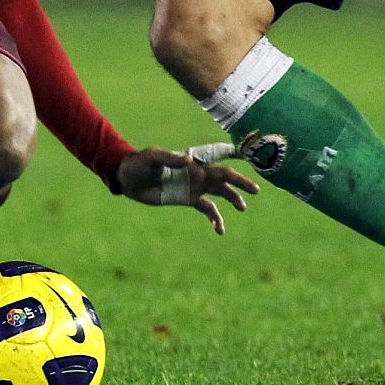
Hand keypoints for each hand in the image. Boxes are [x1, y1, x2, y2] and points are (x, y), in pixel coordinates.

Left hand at [116, 143, 259, 234]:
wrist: (128, 179)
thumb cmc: (140, 163)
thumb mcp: (152, 157)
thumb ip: (170, 158)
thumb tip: (189, 161)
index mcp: (192, 160)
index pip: (217, 154)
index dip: (233, 154)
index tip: (250, 155)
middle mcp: (198, 173)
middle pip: (224, 177)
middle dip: (241, 182)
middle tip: (255, 190)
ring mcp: (195, 187)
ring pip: (220, 193)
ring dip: (233, 199)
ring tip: (242, 208)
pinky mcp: (189, 200)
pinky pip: (207, 209)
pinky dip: (216, 219)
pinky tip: (220, 230)